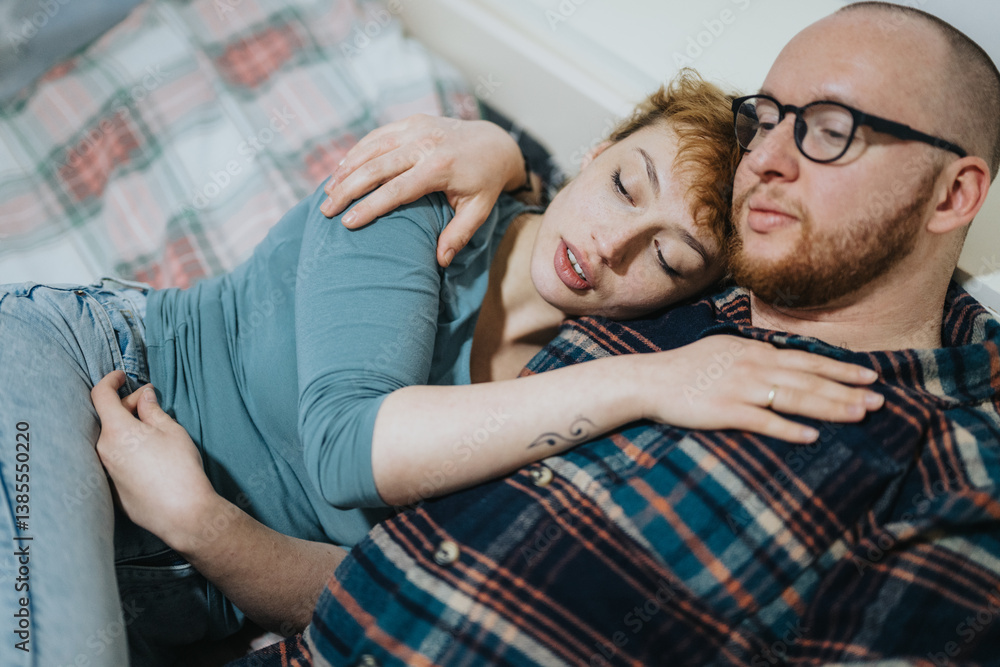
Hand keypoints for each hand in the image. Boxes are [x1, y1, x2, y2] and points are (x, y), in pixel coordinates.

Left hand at [91, 371, 219, 551]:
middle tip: (151, 405)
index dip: (110, 380)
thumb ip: (152, 409)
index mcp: (116, 431)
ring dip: (126, 429)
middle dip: (126, 406)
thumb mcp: (171, 430)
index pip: (100, 395)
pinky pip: (114, 460)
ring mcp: (105, 471)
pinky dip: (127, 450)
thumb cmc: (180, 469)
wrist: (182, 513)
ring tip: (152, 432)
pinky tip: (149, 456)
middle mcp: (103, 450)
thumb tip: (144, 396)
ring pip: (110, 440)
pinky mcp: (112, 489)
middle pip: (107, 418)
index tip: (121, 376)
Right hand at [320, 114, 525, 266]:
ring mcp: (417, 128)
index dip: (370, 207)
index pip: (396, 190)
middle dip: (347, 189)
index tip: (347, 223)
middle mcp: (425, 143)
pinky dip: (356, 152)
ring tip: (326, 192)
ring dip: (345, 170)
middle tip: (326, 210)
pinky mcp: (412, 121)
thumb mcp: (479, 211)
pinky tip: (341, 170)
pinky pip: (377, 136)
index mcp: (440, 167)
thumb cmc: (485, 183)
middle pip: (376, 168)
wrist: (495, 143)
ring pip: (371, 148)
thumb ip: (458, 235)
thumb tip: (439, 262)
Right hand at [637, 336, 883, 442]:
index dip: (840, 368)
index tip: (871, 376)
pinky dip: (788, 428)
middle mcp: (753, 365)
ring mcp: (740, 388)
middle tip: (879, 400)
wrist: (649, 380)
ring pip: (794, 398)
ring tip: (859, 415)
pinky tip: (812, 435)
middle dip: (846, 390)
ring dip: (829, 406)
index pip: (807, 359)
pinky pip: (763, 421)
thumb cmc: (685, 367)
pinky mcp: (725, 411)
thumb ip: (755, 355)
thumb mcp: (724, 350)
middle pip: (808, 379)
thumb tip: (783, 359)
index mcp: (754, 350)